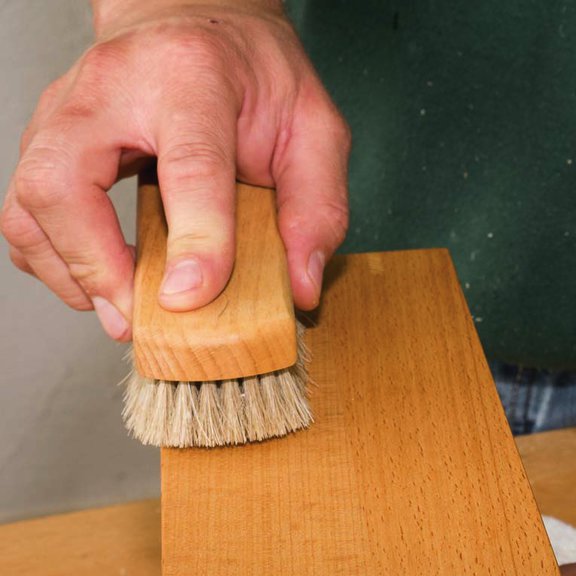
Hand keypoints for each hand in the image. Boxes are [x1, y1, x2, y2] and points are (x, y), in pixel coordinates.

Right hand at [1, 1, 349, 340]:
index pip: (188, 166)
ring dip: (72, 273)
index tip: (192, 299)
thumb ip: (317, 205)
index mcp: (192, 79)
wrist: (195, 22)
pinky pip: (26, 214)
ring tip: (125, 310)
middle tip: (142, 317)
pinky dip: (57, 261)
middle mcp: (110, 88)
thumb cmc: (251, 73)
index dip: (194, 241)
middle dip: (96, 266)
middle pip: (63, 183)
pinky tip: (102, 280)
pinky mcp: (45, 140)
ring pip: (29, 204)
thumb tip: (300, 285)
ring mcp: (65, 112)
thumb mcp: (313, 126)